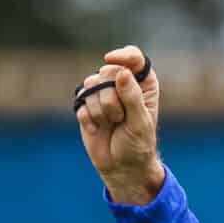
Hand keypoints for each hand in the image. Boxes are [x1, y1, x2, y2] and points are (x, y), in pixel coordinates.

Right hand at [77, 45, 163, 204]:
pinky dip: (88, 119)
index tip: (111, 59)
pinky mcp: (86, 104)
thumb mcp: (140, 122)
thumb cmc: (138, 144)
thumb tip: (122, 72)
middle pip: (108, 72)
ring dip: (101, 111)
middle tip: (121, 118)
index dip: (123, 55)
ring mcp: (102, 92)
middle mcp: (121, 83)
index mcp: (142, 84)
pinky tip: (97, 129)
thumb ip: (132, 97)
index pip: (134, 58)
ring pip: (91, 86)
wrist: (121, 166)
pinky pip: (81, 102)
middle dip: (112, 99)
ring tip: (112, 124)